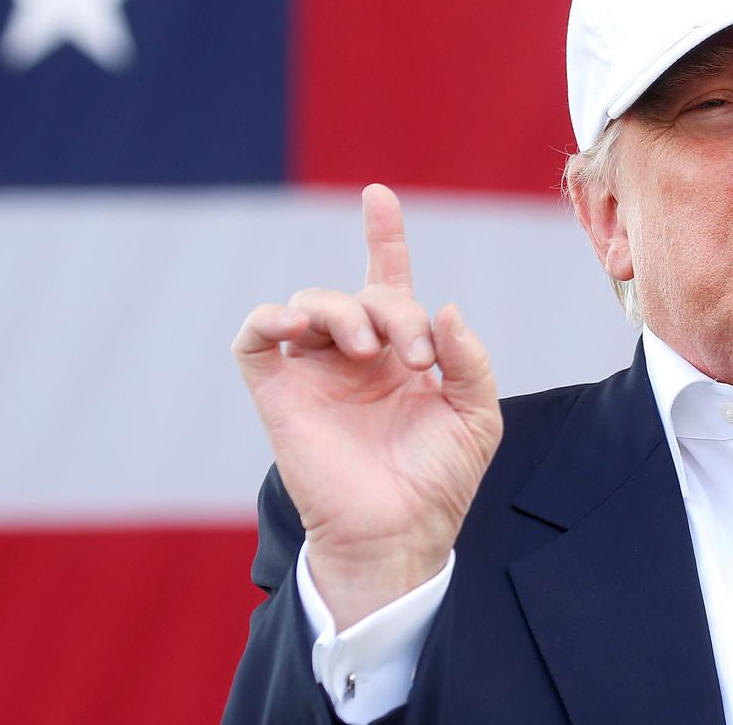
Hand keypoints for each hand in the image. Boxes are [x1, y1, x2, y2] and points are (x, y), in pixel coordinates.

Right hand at [233, 183, 502, 627]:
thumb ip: (468, 358)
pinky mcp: (279, 394)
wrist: (399, 537)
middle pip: (361, 293)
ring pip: (309, 302)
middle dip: (393, 310)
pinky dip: (270, 318)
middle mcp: (355, 355)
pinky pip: (255, 338)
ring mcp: (314, 372)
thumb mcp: (477, 416)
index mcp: (400, 353)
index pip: (388, 279)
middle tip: (413, 357)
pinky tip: (298, 326)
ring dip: (343, 311)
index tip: (378, 196)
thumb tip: (442, 309)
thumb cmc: (438, 482)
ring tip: (367, 350)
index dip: (383, 235)